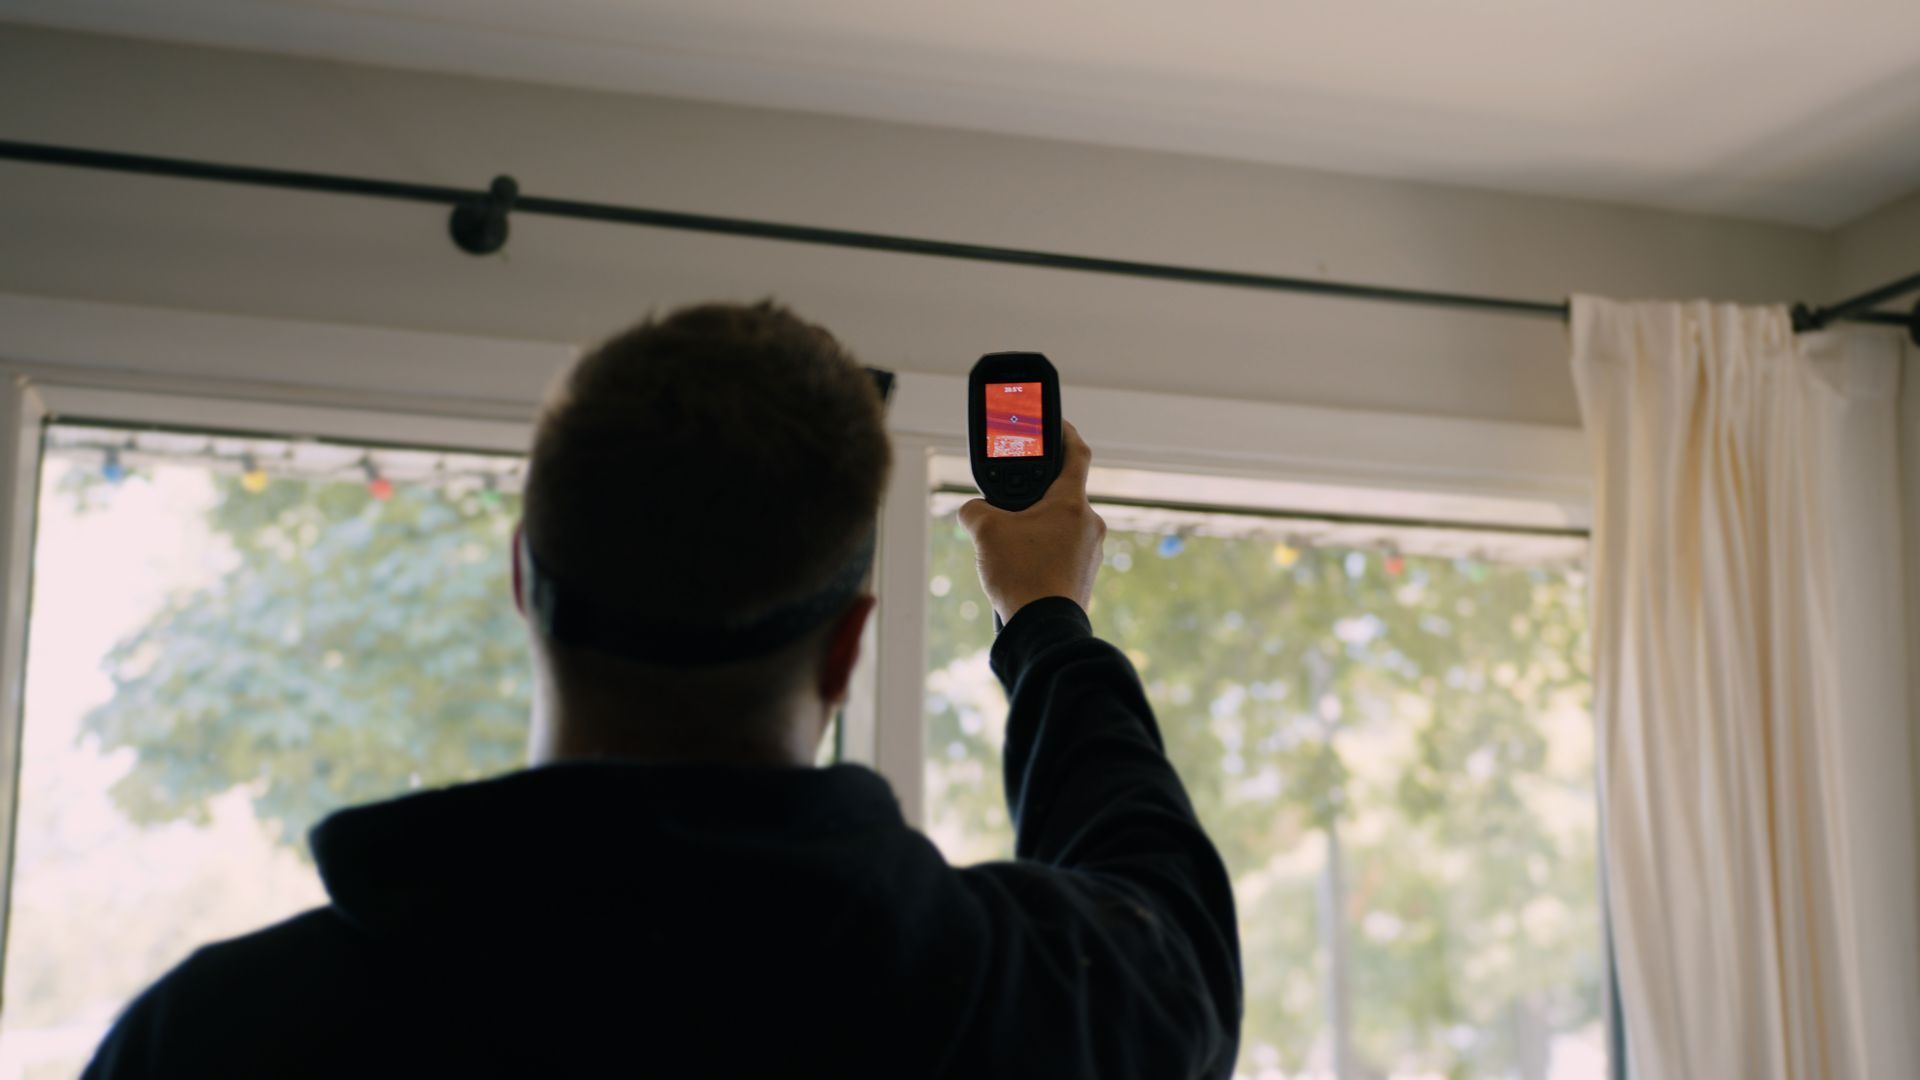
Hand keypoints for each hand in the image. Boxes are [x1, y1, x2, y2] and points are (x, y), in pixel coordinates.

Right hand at [958, 420, 1105, 622]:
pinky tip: (1020, 566)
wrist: (1043, 627)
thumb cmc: (1021, 575)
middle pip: (1063, 494)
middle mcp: (1090, 524)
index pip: (1076, 453)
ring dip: (1037, 526)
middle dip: (1036, 495)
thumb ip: (975, 509)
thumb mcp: (985, 532)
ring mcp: (1091, 552)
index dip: (1065, 433)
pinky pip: (1063, 551)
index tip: (1057, 425)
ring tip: (1010, 542)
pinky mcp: (1085, 575)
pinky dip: (1042, 550)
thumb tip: (973, 510)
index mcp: (1071, 503)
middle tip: (1012, 500)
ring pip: (1061, 525)